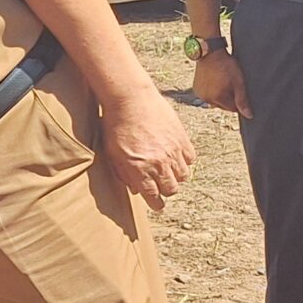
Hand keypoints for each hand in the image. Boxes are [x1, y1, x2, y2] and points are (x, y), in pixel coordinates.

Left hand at [102, 85, 194, 211]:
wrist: (130, 99)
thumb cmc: (115, 125)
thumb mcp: (112, 153)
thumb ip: (124, 174)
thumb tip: (135, 190)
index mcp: (140, 171)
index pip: (155, 199)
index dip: (156, 203)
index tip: (156, 203)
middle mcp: (159, 165)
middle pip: (172, 190)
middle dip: (165, 190)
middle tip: (159, 184)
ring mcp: (173, 152)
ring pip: (183, 176)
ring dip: (175, 175)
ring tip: (166, 168)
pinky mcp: (183, 139)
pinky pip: (190, 159)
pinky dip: (184, 160)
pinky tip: (174, 155)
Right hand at [189, 48, 249, 117]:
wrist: (210, 53)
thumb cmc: (227, 65)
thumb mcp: (239, 82)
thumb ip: (242, 100)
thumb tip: (248, 116)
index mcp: (218, 98)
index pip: (233, 109)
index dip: (238, 100)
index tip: (238, 88)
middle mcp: (207, 99)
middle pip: (223, 106)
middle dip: (228, 98)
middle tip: (230, 83)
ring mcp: (200, 94)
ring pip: (215, 101)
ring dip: (219, 95)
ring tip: (221, 81)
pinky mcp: (196, 89)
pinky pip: (207, 95)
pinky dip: (211, 91)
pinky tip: (213, 81)